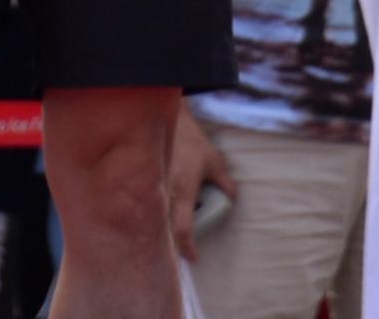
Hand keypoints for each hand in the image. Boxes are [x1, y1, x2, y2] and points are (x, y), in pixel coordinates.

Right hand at [165, 105, 235, 262]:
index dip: (188, 247)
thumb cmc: (191, 142)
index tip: (194, 258)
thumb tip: (231, 198)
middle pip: (165, 231)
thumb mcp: (213, 161)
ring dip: (164, 229)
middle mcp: (165, 194)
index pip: (183, 229)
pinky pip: (150, 207)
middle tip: (184, 248)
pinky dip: (156, 216)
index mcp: (183, 192)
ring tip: (174, 230)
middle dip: (173, 244)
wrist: (167, 121)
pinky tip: (161, 214)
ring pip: (156, 220)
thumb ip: (224, 182)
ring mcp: (153, 190)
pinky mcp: (146, 184)